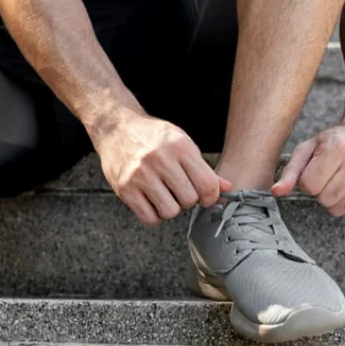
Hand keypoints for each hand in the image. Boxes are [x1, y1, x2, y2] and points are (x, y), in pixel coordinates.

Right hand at [94, 111, 232, 225]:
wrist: (116, 127)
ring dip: (169, 208)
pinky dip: (153, 215)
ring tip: (163, 194)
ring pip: (170, 211)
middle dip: (187, 199)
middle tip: (178, 190)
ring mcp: (141, 175)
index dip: (210, 196)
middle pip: (189, 200)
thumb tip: (228, 189)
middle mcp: (161, 160)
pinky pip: (149, 218)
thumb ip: (204, 168)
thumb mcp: (182, 143)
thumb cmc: (154, 137)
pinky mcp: (125, 188)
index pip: (207, 185)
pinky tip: (150, 201)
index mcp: (180, 147)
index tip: (204, 195)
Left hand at [271, 124, 344, 218]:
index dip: (307, 181)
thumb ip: (291, 171)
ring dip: (332, 200)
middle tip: (327, 177)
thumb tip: (276, 192)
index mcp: (339, 148)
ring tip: (338, 181)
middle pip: (324, 199)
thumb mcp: (308, 148)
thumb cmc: (335, 141)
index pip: (309, 185)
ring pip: (338, 209)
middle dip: (319, 192)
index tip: (314, 171)